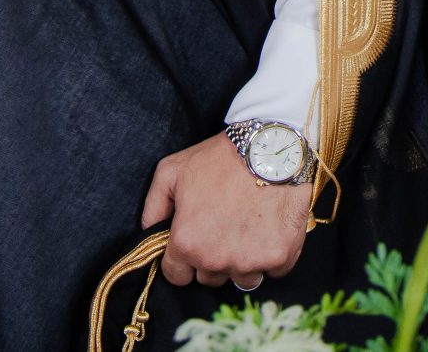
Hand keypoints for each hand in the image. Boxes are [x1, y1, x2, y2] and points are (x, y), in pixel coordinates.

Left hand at [143, 131, 310, 289]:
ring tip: (250, 228)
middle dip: (214, 257)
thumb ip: (154, 205)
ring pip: (242, 279)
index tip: (196, 240)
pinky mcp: (279, 258)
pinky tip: (272, 228)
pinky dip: (273, 255)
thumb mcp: (172, 170)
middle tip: (225, 226)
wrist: (274, 148)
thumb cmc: (222, 157)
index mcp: (187, 243)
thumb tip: (148, 230)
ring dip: (244, 261)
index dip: (183, 259)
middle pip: (209, 277)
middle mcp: (216, 260)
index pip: (177, 276)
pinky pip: (273, 270)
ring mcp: (249, 262)